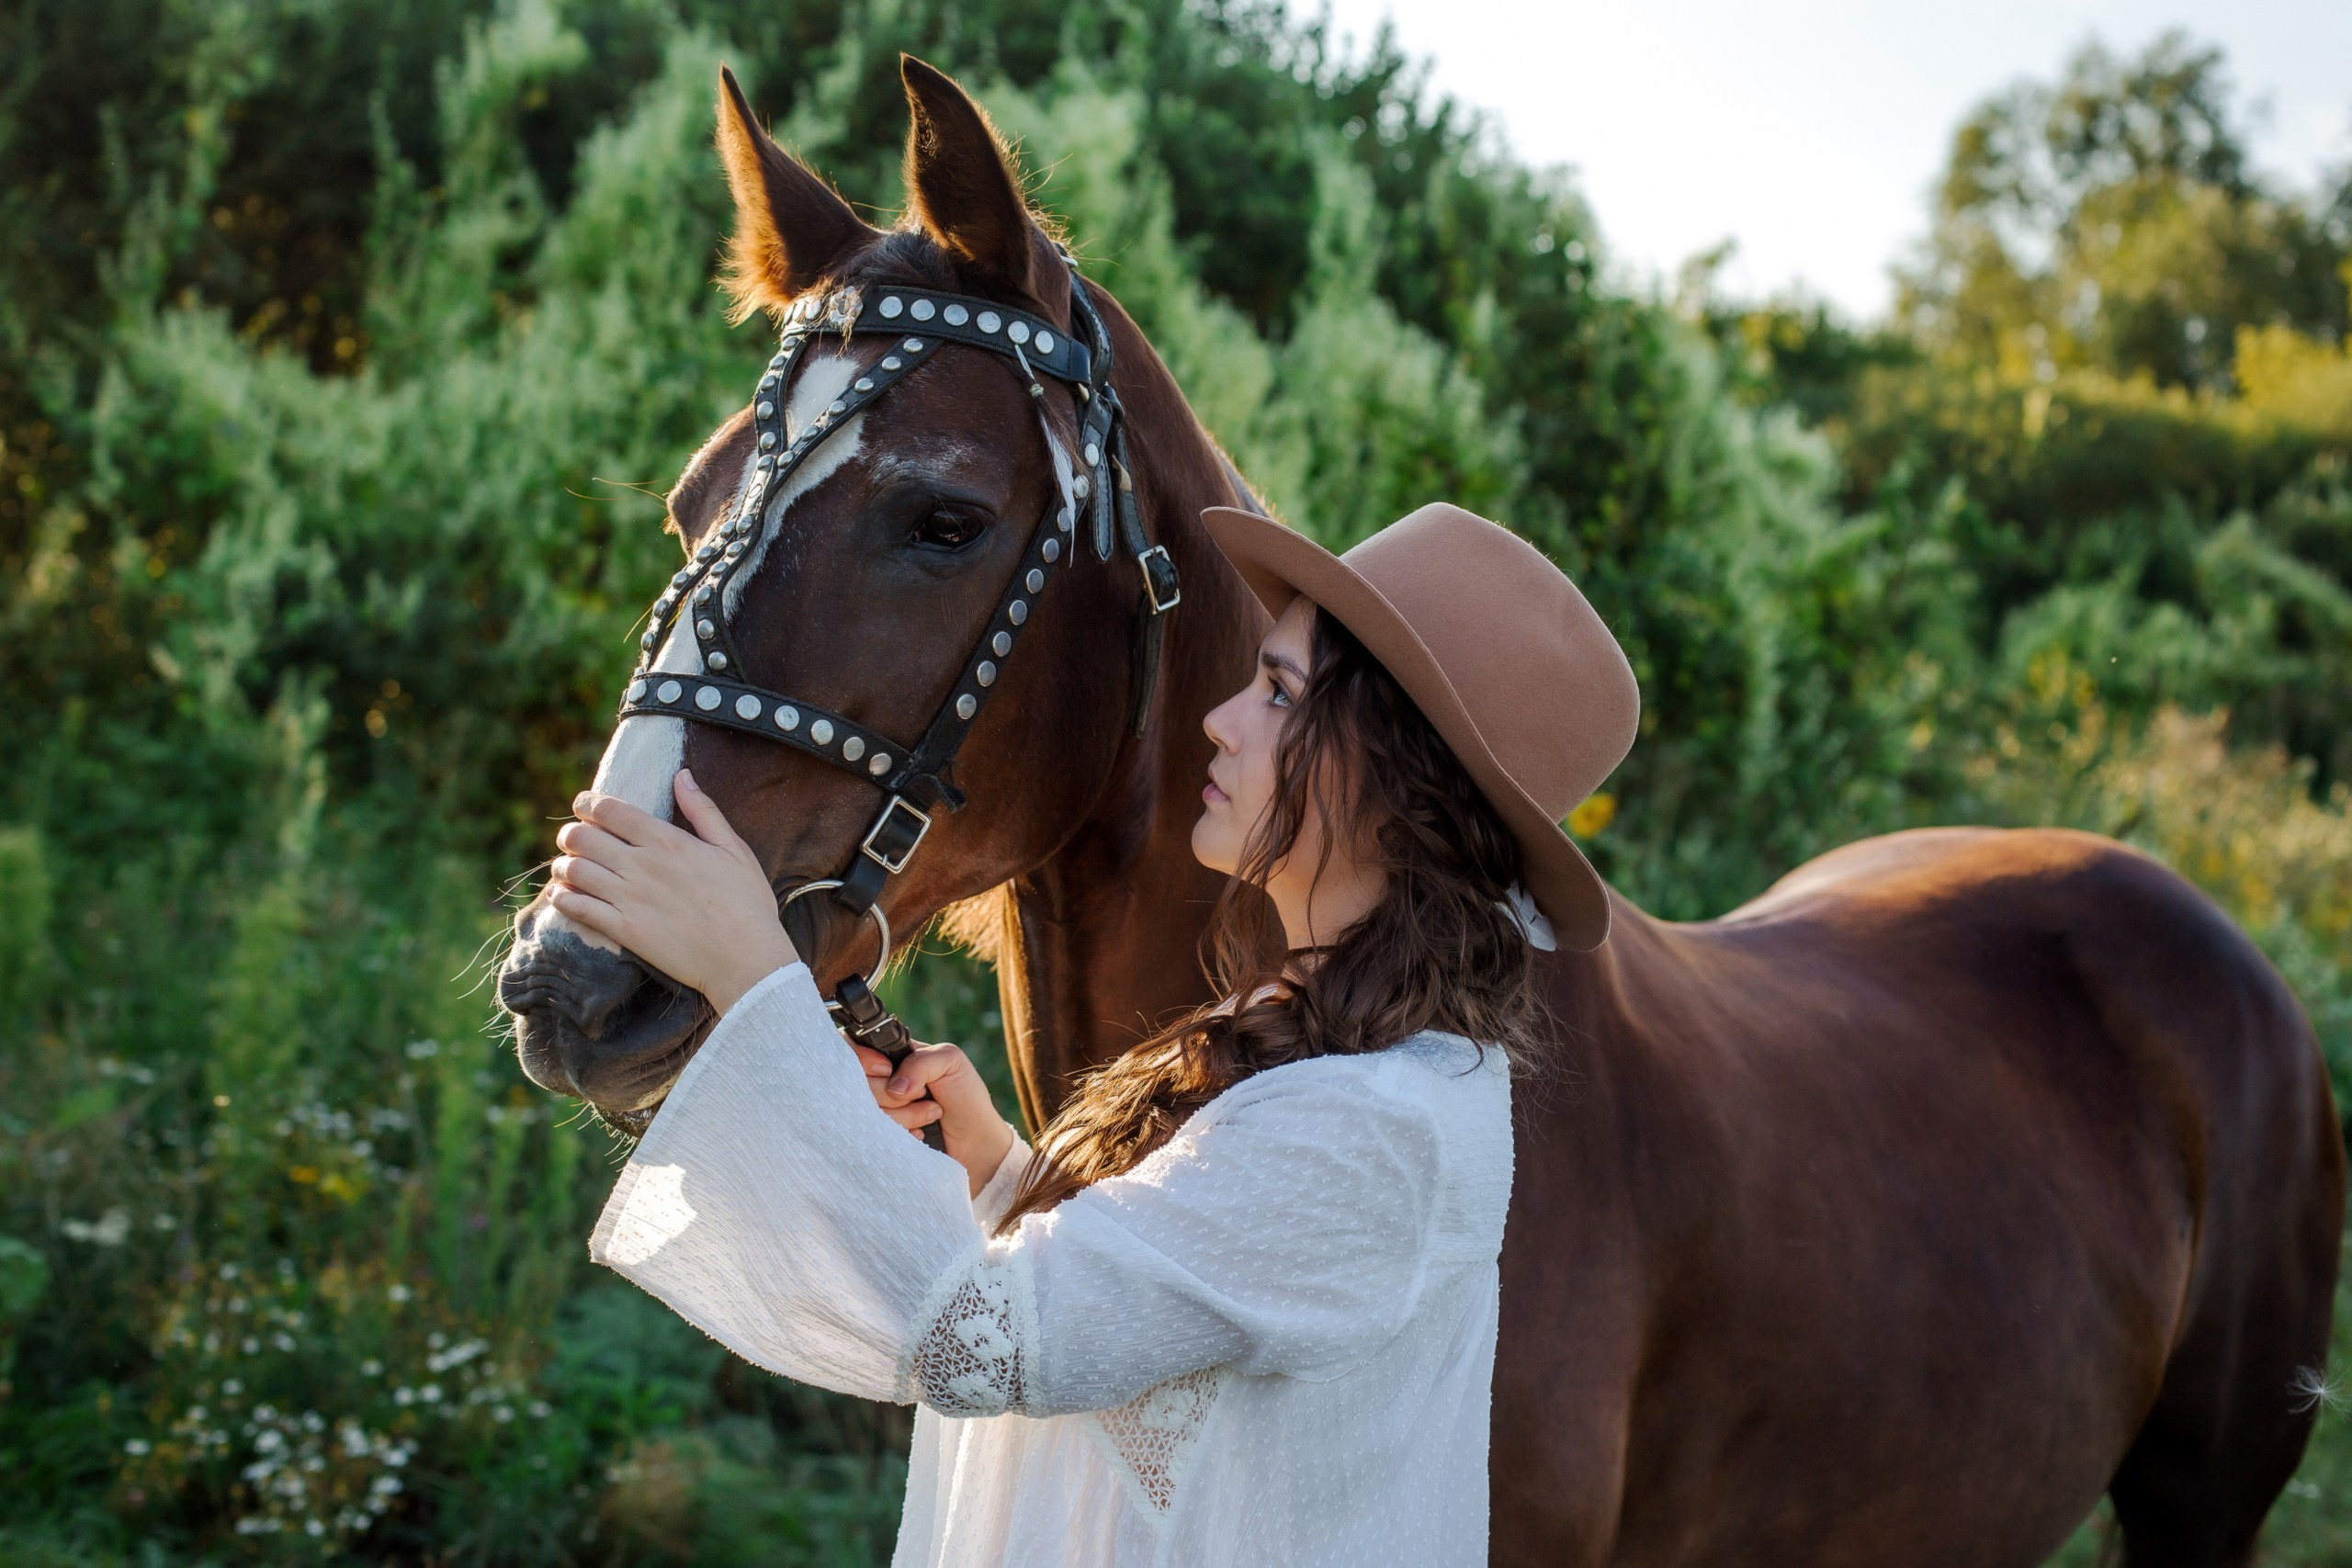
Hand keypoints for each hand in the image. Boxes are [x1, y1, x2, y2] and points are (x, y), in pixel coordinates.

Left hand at [547, 771, 795, 1014]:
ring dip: (563, 865)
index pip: (609, 810)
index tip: (584, 805)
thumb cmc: (747, 902)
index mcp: (666, 841)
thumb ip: (703, 810)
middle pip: (582, 837)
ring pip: (573, 871)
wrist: (746, 959)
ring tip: (567, 867)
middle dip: (571, 833)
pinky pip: (578, 908)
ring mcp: (629, 899)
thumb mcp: (734, 848)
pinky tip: (563, 896)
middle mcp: (641, 865)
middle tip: (574, 839)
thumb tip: (682, 774)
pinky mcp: (624, 931)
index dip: (587, 803)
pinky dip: (562, 899)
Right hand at [855, 1039, 1014, 1196]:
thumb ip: (919, 1062)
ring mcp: (877, 1110)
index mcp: (892, 1055)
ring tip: (930, 1114)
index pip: (853, 1047)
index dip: (864, 1060)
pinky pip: (873, 1134)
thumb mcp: (950, 1061)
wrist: (976, 1142)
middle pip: (857, 1083)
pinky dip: (900, 1133)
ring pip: (866, 1110)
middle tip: (922, 1095)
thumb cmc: (966, 1096)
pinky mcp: (880, 1136)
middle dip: (892, 1094)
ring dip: (903, 1115)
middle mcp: (879, 1081)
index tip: (888, 1071)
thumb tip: (894, 1087)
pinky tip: (919, 1133)